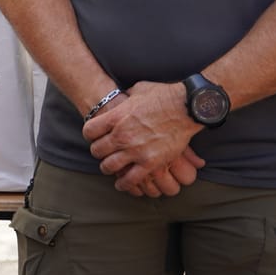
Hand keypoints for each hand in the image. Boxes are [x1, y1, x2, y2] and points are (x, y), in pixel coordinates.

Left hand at [83, 81, 202, 193]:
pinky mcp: (151, 163)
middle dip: (98, 152)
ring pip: (110, 166)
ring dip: (108, 168)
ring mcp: (136, 150)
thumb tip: (123, 97)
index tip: (94, 137)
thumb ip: (125, 98)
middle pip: (97, 150)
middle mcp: (122, 135)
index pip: (89, 131)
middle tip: (103, 153)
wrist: (186, 108)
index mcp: (116, 117)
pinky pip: (131, 179)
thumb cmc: (163, 95)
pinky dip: (124, 184)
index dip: (90, 135)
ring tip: (110, 168)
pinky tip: (122, 184)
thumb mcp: (137, 90)